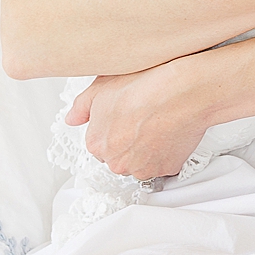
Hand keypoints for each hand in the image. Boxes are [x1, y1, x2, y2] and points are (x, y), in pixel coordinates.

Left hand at [64, 58, 212, 179]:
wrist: (181, 90)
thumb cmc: (146, 85)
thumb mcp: (102, 85)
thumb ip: (81, 106)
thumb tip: (72, 118)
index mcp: (96, 143)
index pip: (98, 142)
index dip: (112, 126)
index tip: (123, 116)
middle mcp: (116, 161)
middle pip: (118, 155)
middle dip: (127, 141)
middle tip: (140, 119)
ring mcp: (141, 168)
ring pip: (139, 162)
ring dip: (145, 150)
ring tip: (156, 124)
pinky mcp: (165, 169)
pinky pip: (162, 164)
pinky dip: (165, 152)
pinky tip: (169, 131)